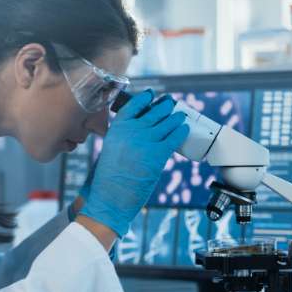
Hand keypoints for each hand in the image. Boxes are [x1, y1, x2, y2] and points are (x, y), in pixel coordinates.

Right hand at [79, 90, 188, 237]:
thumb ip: (123, 138)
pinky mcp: (158, 155)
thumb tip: (140, 131)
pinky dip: (181, 131)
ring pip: (168, 122)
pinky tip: (184, 129)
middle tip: (170, 103)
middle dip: (165, 105)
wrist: (110, 197)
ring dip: (176, 117)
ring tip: (180, 115)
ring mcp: (146, 141)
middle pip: (155, 111)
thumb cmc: (107, 179)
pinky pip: (175, 137)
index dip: (145, 98)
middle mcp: (132, 131)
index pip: (134, 105)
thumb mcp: (110, 150)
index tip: (150, 94)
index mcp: (117, 129)